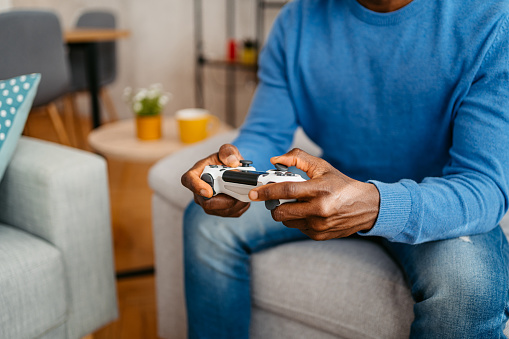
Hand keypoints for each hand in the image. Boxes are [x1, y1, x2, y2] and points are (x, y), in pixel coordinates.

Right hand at [181, 144, 250, 217]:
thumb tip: (232, 162)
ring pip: (220, 211)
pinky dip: (240, 207)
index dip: (196, 187)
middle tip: (238, 192)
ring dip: (235, 204)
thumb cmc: (225, 160)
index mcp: (197, 172)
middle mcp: (199, 190)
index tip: (209, 192)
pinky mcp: (218, 210)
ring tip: (245, 193)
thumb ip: (228, 152)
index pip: (188, 180)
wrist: (232, 170)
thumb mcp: (227, 150)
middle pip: (206, 202)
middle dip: (225, 200)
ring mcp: (207, 202)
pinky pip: (229, 214)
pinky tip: (244, 198)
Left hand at [248, 148, 379, 239]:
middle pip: (281, 211)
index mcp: (319, 190)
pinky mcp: (319, 235)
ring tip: (299, 203)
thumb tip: (275, 160)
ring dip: (286, 212)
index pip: (286, 191)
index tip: (253, 193)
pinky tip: (309, 212)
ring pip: (287, 221)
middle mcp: (319, 209)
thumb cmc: (341, 184)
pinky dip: (298, 219)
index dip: (266, 191)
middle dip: (274, 204)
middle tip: (278, 197)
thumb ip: (298, 158)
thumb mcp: (322, 166)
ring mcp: (319, 225)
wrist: (366, 207)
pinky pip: (297, 228)